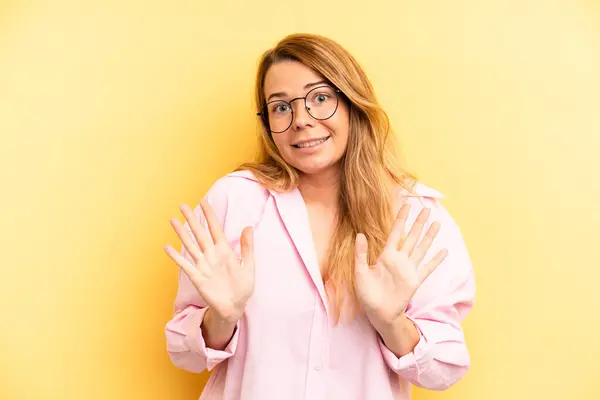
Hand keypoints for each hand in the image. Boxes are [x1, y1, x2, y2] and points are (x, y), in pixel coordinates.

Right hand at [164, 199, 254, 323]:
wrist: (235, 306)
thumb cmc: (243, 286)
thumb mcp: (249, 265)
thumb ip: (247, 247)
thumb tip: (249, 227)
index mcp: (225, 250)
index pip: (215, 228)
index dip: (209, 215)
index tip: (203, 201)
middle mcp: (211, 255)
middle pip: (199, 233)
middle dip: (192, 219)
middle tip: (182, 205)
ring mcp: (203, 265)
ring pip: (190, 245)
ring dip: (181, 233)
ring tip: (172, 220)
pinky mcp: (197, 277)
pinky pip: (185, 264)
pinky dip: (176, 256)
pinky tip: (167, 246)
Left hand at [354, 204, 447, 326]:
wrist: (378, 313)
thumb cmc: (367, 293)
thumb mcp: (360, 272)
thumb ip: (361, 254)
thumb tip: (360, 234)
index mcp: (386, 255)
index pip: (395, 232)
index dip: (401, 219)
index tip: (407, 205)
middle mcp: (399, 260)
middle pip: (412, 236)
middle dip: (419, 223)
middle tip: (426, 208)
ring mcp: (409, 269)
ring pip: (421, 248)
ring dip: (429, 236)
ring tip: (437, 223)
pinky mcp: (415, 281)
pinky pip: (428, 268)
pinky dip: (436, 260)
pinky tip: (444, 251)